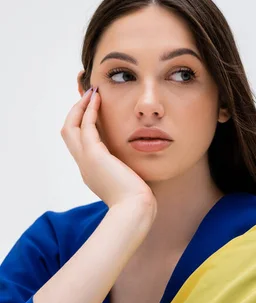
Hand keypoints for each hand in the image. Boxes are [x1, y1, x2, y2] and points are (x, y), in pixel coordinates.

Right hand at [61, 87, 156, 221]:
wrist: (135, 209)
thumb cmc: (138, 200)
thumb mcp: (130, 182)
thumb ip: (129, 171)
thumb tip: (139, 166)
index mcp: (92, 172)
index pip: (80, 144)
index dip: (83, 126)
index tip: (93, 111)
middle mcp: (84, 166)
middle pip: (68, 134)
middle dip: (75, 113)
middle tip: (87, 97)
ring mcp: (86, 161)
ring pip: (70, 128)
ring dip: (80, 108)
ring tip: (91, 93)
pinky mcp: (93, 155)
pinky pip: (86, 127)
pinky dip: (89, 111)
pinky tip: (97, 99)